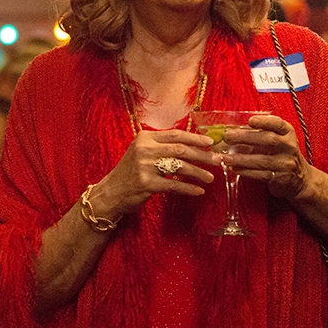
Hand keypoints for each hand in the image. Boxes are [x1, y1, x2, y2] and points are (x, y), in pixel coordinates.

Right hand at [89, 129, 215, 219]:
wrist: (111, 192)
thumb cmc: (130, 172)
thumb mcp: (142, 153)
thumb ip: (161, 146)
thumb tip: (192, 145)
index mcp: (144, 138)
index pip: (175, 134)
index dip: (195, 138)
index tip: (210, 142)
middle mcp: (144, 149)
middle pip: (181, 149)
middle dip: (202, 155)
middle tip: (217, 160)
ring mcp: (144, 166)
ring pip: (180, 166)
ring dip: (198, 172)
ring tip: (210, 177)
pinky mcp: (146, 184)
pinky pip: (174, 185)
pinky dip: (189, 188)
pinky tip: (199, 191)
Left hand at [217, 114, 310, 199]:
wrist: (300, 178)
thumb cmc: (281, 154)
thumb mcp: (277, 140)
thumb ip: (259, 134)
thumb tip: (231, 131)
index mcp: (287, 133)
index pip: (278, 124)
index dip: (265, 121)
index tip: (250, 120)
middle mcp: (289, 146)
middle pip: (269, 140)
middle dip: (246, 138)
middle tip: (228, 137)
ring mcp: (286, 163)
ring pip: (263, 160)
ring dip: (242, 159)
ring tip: (225, 157)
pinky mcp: (281, 178)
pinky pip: (262, 175)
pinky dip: (246, 171)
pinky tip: (234, 168)